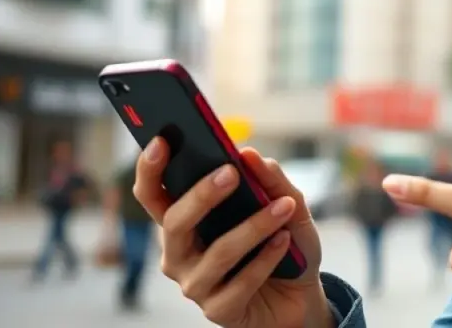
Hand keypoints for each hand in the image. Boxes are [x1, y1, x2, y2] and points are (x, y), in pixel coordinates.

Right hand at [133, 137, 329, 327]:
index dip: (150, 169)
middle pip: (175, 223)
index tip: (162, 141)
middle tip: (231, 172)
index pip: (154, 195)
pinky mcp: (219, 311)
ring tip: (283, 206)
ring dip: (253, 226)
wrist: (301, 295)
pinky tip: (284, 240)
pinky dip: (266, 258)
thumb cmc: (284, 244)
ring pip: (217, 252)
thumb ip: (270, 180)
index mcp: (184, 223)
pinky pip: (241, 281)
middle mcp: (180, 254)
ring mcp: (196, 285)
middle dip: (201, 196)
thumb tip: (249, 154)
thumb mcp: (288, 206)